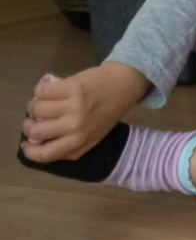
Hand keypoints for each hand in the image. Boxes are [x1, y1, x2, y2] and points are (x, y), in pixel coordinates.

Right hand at [18, 62, 148, 161]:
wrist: (124, 85)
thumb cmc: (107, 112)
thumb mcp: (93, 137)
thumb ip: (70, 145)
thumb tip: (36, 144)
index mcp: (80, 142)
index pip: (45, 154)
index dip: (30, 151)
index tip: (26, 144)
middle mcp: (76, 127)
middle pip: (35, 131)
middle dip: (29, 125)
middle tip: (34, 119)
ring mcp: (73, 106)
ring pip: (35, 109)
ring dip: (34, 105)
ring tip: (42, 103)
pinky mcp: (72, 87)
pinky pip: (41, 91)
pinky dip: (40, 90)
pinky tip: (49, 90)